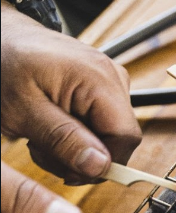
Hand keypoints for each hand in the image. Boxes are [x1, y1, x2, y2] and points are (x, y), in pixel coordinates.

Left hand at [1, 4, 141, 182]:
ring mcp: (110, 81)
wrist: (1, 39)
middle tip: (42, 149)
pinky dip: (77, 133)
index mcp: (99, 79)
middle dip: (83, 155)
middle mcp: (113, 77)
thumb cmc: (4, 66)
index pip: (126, 137)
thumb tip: (100, 166)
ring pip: (110, 134)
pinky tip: (52, 125)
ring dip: (76, 146)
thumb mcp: (23, 112)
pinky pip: (102, 122)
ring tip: (42, 136)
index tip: (68, 173)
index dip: (102, 163)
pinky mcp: (103, 86)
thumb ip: (63, 139)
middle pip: (119, 138)